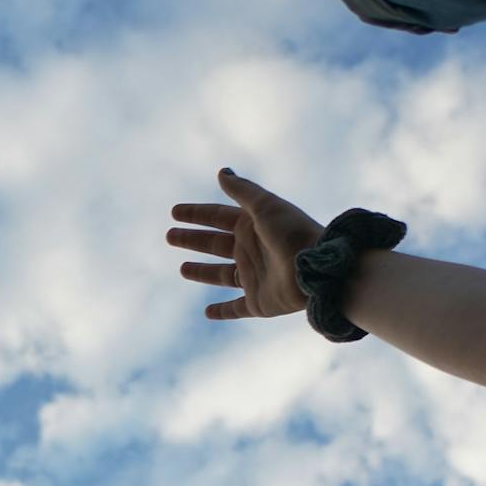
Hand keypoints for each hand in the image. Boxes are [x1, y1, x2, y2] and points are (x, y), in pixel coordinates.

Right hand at [169, 170, 322, 321]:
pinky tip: (207, 312)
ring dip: (202, 272)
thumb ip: (242, 190)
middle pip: (215, 244)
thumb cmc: (292, 233)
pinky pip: (236, 308)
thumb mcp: (265, 206)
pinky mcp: (258, 303)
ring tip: (182, 269)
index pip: (217, 217)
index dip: (196, 214)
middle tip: (169, 236)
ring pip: (222, 275)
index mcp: (252, 226)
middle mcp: (251, 251)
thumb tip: (222, 172)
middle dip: (193, 239)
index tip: (174, 212)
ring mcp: (254, 278)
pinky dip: (222, 311)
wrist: (316, 268)